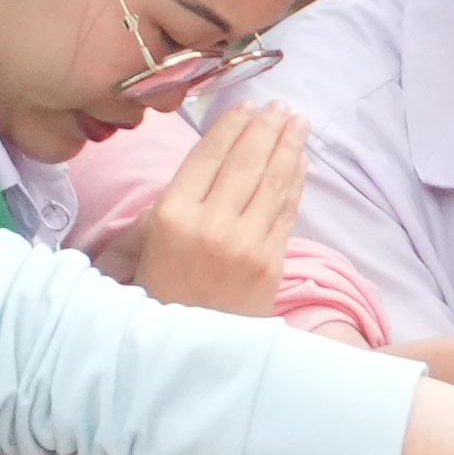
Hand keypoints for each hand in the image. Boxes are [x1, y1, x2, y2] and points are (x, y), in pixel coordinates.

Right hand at [104, 101, 311, 317]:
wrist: (187, 349)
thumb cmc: (164, 290)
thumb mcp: (151, 240)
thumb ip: (180, 198)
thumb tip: (217, 152)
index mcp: (172, 215)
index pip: (208, 155)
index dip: (232, 126)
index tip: (248, 105)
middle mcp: (210, 224)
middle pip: (246, 162)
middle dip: (267, 128)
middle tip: (281, 107)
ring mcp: (245, 244)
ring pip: (273, 182)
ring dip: (290, 147)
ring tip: (299, 123)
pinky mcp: (272, 262)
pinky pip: (287, 211)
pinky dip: (296, 181)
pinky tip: (302, 160)